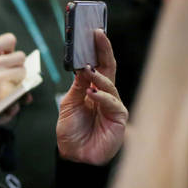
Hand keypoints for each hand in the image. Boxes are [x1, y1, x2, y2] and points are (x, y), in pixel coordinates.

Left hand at [56, 29, 127, 164]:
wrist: (75, 155)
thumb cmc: (71, 131)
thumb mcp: (69, 104)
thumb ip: (77, 86)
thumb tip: (82, 66)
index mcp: (92, 89)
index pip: (97, 65)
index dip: (96, 49)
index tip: (92, 31)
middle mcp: (105, 94)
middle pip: (107, 68)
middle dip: (103, 50)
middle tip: (97, 34)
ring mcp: (113, 105)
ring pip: (109, 84)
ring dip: (98, 75)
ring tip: (87, 69)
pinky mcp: (118, 118)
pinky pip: (112, 103)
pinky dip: (102, 97)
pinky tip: (92, 94)